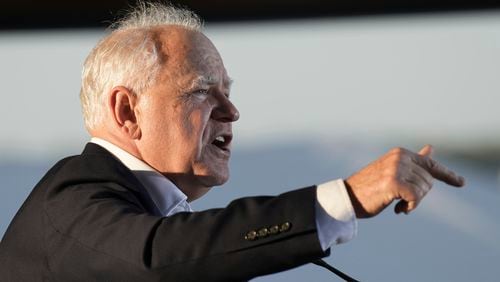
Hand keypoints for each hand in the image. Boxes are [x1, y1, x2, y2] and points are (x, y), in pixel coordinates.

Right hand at [345, 145, 464, 217]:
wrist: (347, 198)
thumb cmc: (369, 187)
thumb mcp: (393, 171)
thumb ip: (414, 161)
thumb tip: (431, 148)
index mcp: (400, 153)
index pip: (430, 165)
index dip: (447, 175)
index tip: (461, 183)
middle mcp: (400, 158)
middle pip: (428, 181)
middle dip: (418, 195)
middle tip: (401, 200)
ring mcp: (396, 169)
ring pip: (423, 191)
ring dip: (412, 203)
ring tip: (395, 204)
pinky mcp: (394, 183)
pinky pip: (415, 198)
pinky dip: (409, 207)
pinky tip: (398, 209)